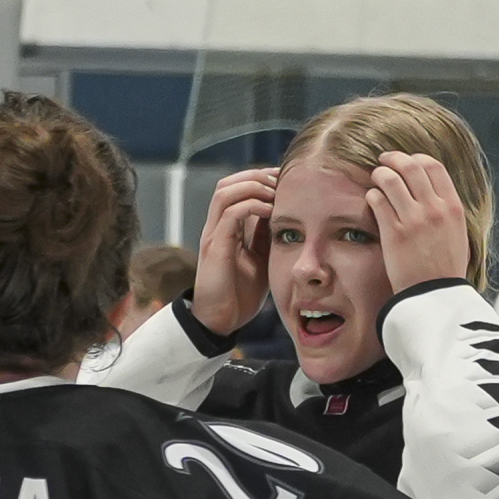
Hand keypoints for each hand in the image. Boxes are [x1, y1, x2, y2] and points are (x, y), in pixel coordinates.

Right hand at [194, 168, 275, 333]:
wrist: (221, 321)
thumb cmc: (240, 294)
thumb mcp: (260, 258)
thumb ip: (265, 236)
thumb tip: (284, 215)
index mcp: (225, 228)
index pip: (236, 188)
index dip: (260, 179)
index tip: (285, 182)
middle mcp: (215, 227)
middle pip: (228, 183)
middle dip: (257, 177)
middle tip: (282, 183)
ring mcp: (213, 235)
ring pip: (226, 192)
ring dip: (254, 187)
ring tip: (276, 194)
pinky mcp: (215, 246)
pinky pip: (231, 214)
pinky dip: (253, 206)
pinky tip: (271, 212)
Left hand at [365, 152, 469, 293]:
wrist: (435, 296)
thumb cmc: (445, 270)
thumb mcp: (457, 235)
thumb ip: (447, 212)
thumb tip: (436, 195)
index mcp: (453, 207)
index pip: (434, 167)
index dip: (417, 159)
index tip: (407, 161)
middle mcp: (434, 209)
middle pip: (411, 166)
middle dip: (394, 159)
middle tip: (383, 161)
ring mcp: (413, 219)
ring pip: (391, 179)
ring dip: (380, 174)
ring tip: (374, 177)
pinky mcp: (393, 233)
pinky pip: (377, 200)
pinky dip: (372, 194)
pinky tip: (370, 198)